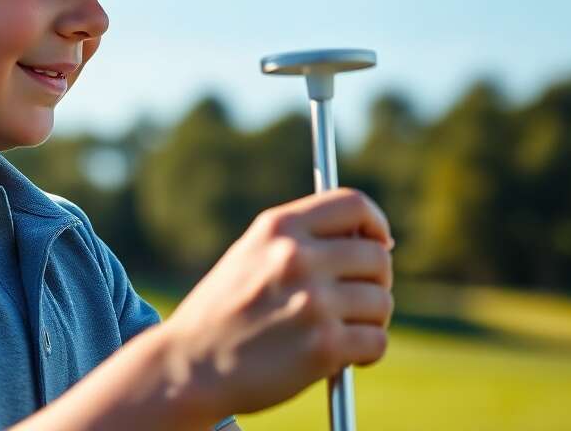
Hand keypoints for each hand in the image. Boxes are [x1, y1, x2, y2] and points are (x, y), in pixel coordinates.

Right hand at [156, 187, 394, 419]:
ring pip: (381, 302)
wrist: (189, 366)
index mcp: (278, 228)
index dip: (375, 223)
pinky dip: (367, 353)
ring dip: (371, 320)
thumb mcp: (250, 255)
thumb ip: (300, 240)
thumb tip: (370, 240)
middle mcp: (296, 258)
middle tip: (358, 301)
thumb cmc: (222, 313)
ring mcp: (312, 302)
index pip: (353, 204)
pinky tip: (343, 357)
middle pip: (377, 257)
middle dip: (376, 281)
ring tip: (340, 332)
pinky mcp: (324, 347)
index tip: (381, 242)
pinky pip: (376, 340)